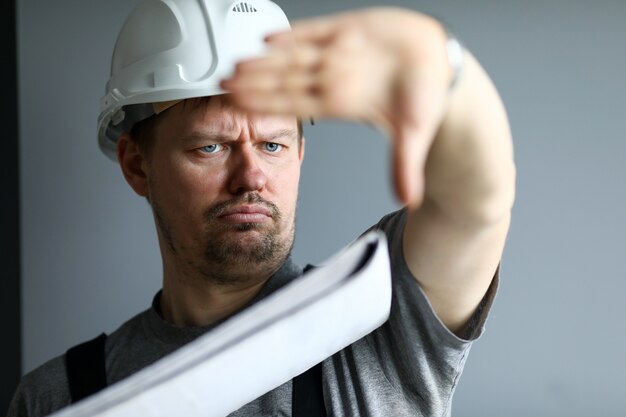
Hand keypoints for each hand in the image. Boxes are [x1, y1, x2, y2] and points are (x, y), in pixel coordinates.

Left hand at [221, 8, 453, 207]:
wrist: (438, 65)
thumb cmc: (424, 97)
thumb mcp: (414, 134)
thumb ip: (405, 165)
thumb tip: (408, 201)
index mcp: (341, 103)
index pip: (296, 105)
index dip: (267, 105)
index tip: (241, 107)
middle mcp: (334, 79)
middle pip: (285, 81)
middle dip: (254, 83)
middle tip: (224, 84)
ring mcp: (339, 53)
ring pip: (292, 57)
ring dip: (263, 61)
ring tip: (237, 64)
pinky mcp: (350, 29)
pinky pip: (315, 32)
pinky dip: (293, 34)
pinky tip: (268, 38)